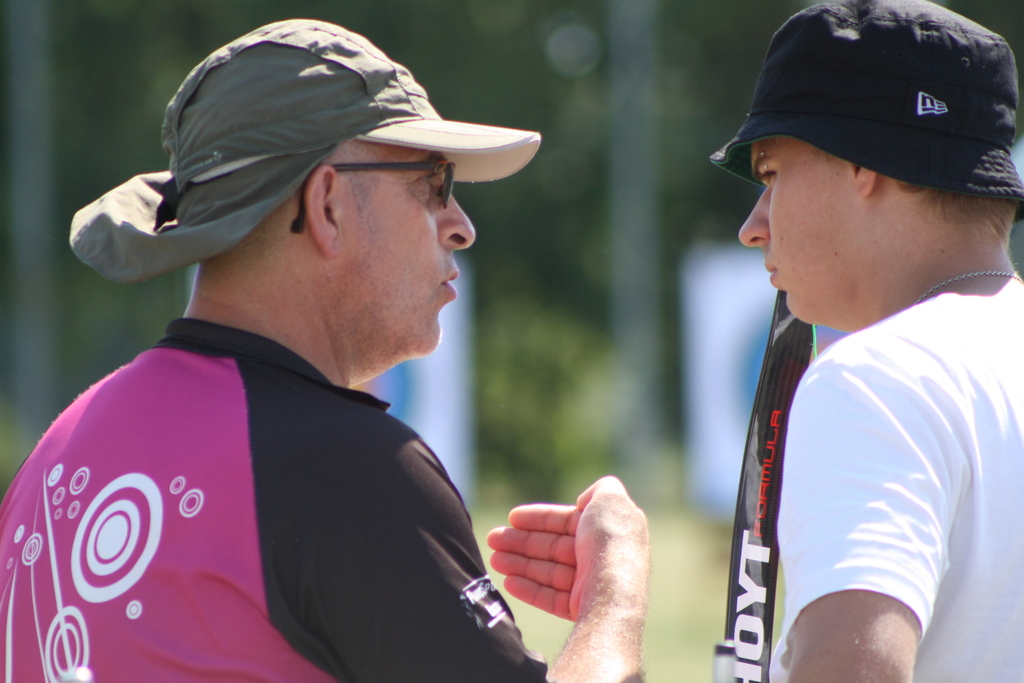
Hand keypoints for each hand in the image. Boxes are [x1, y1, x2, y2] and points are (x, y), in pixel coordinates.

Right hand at [486, 476, 648, 621]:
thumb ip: (601, 489)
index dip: (538, 518)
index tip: (512, 517)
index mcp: (605, 531)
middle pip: (552, 546)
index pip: (566, 521)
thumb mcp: (612, 499)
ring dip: (519, 564)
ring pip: (548, 571)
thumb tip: (584, 500)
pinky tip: (509, 582)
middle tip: (492, 539)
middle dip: (521, 542)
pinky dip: (529, 589)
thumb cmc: (611, 541)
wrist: (616, 590)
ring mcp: (590, 584)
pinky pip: (551, 597)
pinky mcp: (580, 608)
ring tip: (494, 560)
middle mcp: (599, 556)